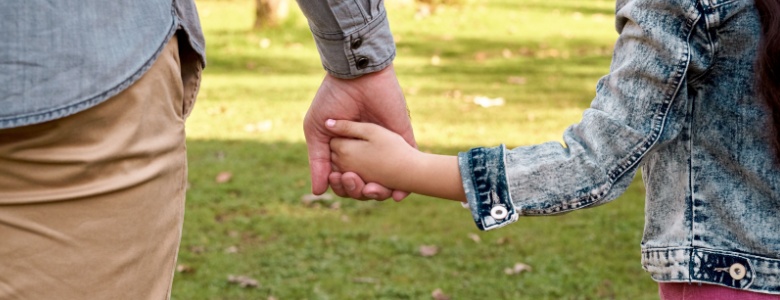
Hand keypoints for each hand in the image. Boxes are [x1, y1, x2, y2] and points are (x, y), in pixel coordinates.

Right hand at [303, 64, 415, 200]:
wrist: (356, 77)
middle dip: (357, 190)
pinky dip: (405, 186)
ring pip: (385, 182)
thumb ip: (318, 161)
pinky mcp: (402, 139)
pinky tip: (399, 195)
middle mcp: (365, 153)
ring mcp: (385, 147)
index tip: (338, 179)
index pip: (344, 180)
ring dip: (379, 193)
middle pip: (363, 186)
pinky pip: (408, 166)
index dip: (341, 186)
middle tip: (353, 181)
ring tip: (371, 190)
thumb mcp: (317, 131)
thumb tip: (318, 192)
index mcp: (344, 151)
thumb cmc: (333, 99)